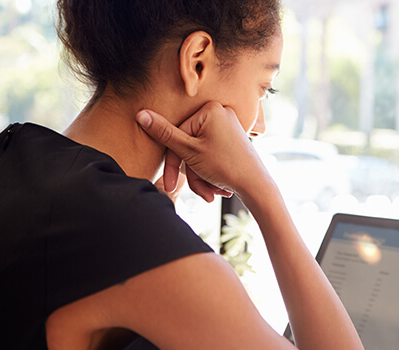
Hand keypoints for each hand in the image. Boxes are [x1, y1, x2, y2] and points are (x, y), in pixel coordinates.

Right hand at [136, 101, 268, 201]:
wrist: (257, 186)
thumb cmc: (225, 166)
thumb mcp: (190, 151)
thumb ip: (164, 133)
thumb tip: (141, 114)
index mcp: (209, 109)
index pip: (177, 135)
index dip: (174, 163)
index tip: (172, 185)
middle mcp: (220, 112)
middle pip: (190, 145)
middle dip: (193, 173)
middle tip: (202, 194)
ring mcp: (228, 126)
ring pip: (200, 153)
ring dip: (202, 177)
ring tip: (213, 194)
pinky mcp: (232, 139)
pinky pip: (212, 154)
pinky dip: (211, 172)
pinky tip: (219, 188)